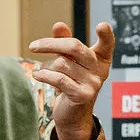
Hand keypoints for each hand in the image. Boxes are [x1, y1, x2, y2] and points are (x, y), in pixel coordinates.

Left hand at [29, 21, 113, 139]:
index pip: (107, 44)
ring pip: (61, 64)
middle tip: (32, 46)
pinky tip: (37, 75)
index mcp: (101, 59)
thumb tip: (59, 25)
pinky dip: (44, 75)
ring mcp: (93, 84)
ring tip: (41, 70)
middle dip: (50, 44)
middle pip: (74, 47)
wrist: (72, 114)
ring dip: (45, 66)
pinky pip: (59, 79)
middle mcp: (100, 70)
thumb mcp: (69, 61)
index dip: (106, 34)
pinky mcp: (82, 95)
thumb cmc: (70, 82)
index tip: (102, 25)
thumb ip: (64, 42)